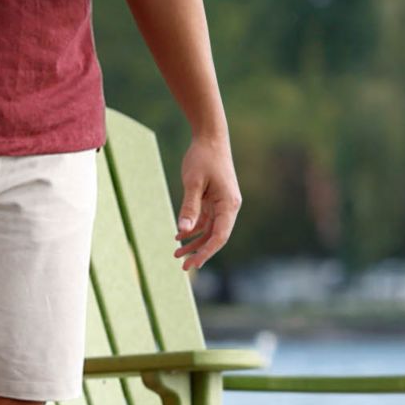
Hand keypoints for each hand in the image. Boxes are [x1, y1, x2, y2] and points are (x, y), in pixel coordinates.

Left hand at [174, 136, 240, 271]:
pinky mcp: (214, 199)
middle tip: (183, 267)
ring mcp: (222, 203)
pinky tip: (179, 235)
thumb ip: (189, 207)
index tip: (193, 264)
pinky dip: (193, 228)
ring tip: (176, 253)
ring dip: (194, 242)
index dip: (207, 252)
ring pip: (209, 230)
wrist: (210, 137)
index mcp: (229, 204)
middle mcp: (229, 206)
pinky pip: (205, 220)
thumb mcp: (193, 183)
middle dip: (200, 252)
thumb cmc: (203, 158)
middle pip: (216, 236)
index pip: (220, 235)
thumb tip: (183, 231)